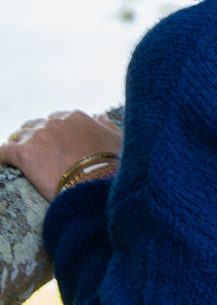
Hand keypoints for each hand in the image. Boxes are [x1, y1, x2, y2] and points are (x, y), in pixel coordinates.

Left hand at [0, 110, 122, 202]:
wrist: (95, 188)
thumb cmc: (111, 168)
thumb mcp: (118, 143)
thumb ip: (108, 126)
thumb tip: (100, 116)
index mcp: (76, 118)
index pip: (58, 120)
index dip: (56, 135)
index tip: (57, 147)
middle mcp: (54, 122)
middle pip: (36, 126)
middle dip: (36, 138)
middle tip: (39, 156)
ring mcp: (36, 137)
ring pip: (19, 136)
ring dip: (20, 147)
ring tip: (22, 162)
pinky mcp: (22, 154)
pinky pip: (3, 151)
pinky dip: (3, 158)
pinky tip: (5, 165)